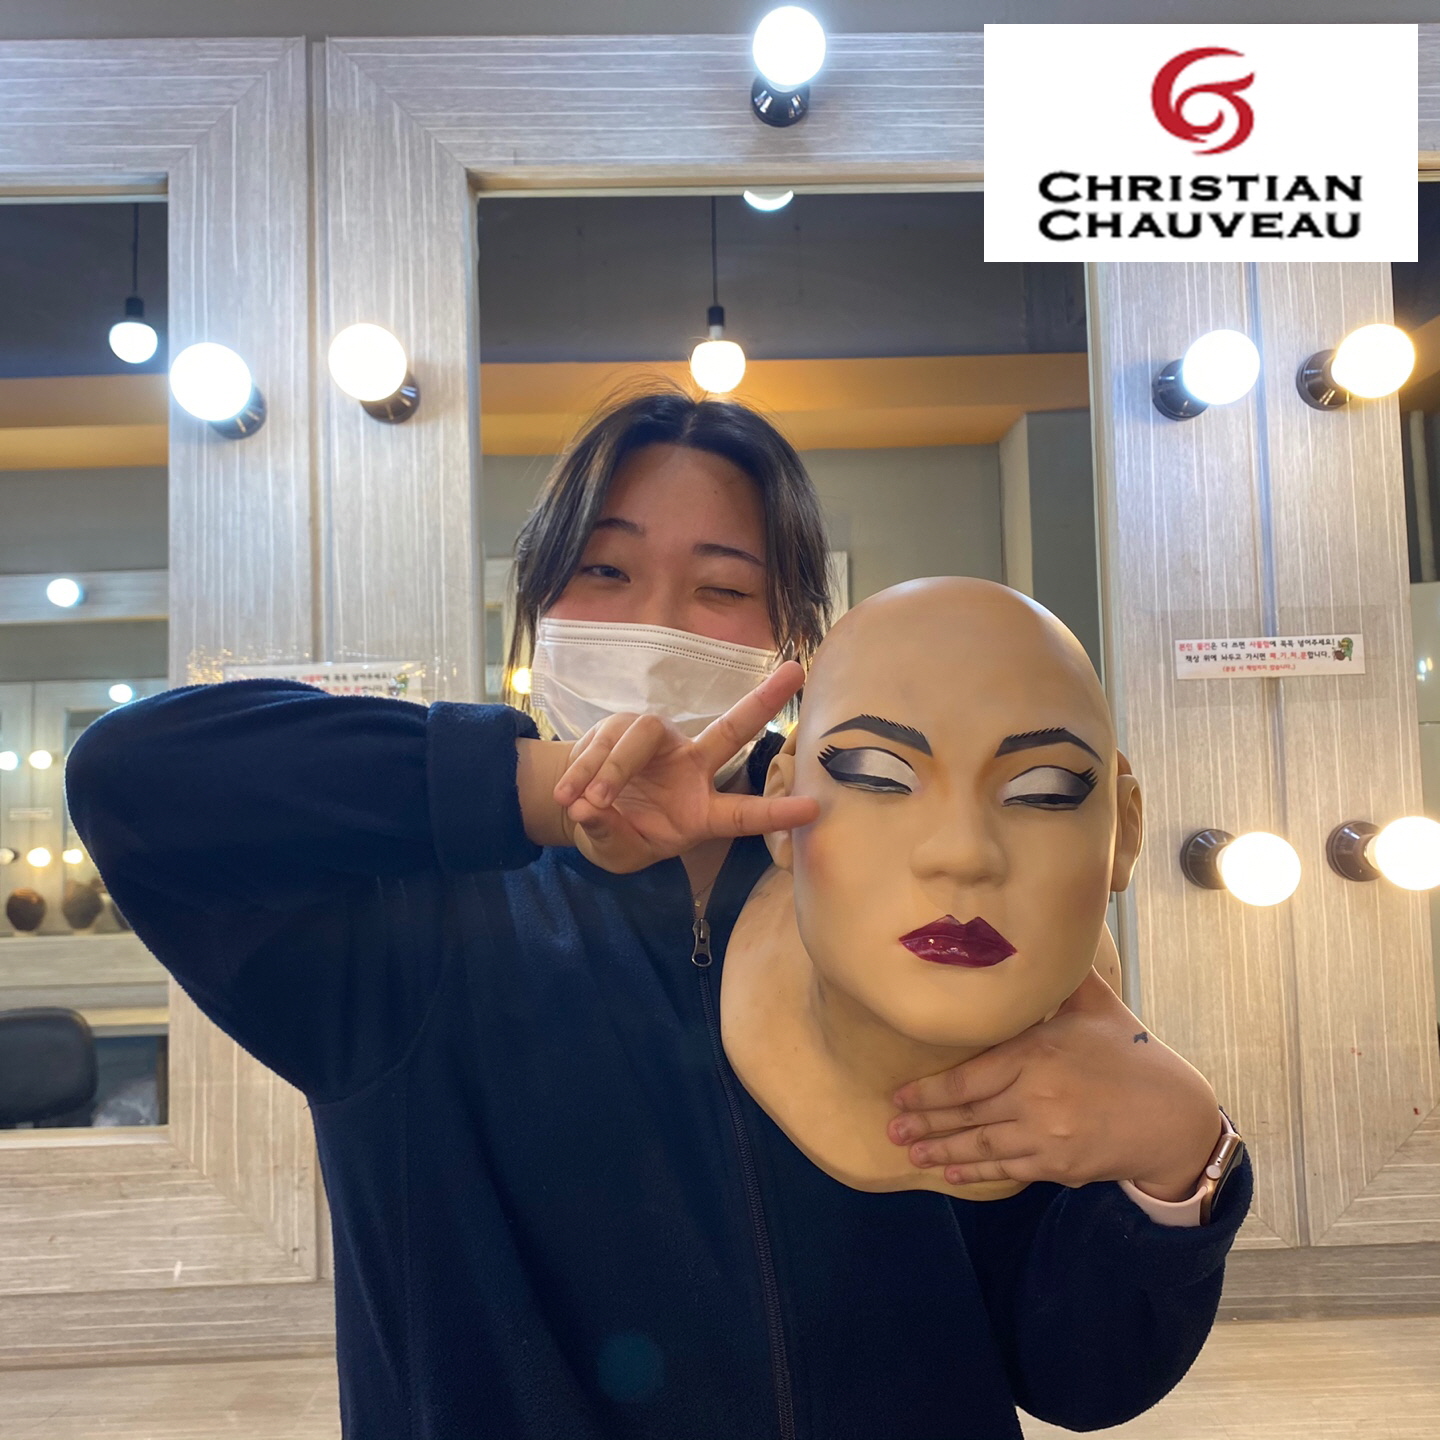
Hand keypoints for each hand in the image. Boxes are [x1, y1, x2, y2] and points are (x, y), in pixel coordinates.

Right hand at [542, 660, 819, 873]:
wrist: (581, 810)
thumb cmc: (618, 836)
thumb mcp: (616, 852)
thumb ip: (608, 834)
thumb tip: (589, 809)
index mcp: (700, 811)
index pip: (743, 812)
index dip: (775, 812)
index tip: (814, 809)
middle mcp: (690, 768)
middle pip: (730, 730)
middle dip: (763, 700)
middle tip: (795, 672)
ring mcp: (659, 744)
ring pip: (642, 738)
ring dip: (612, 771)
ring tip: (586, 805)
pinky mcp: (622, 728)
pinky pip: (605, 742)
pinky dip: (584, 770)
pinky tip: (569, 795)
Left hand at [887, 969, 1221, 1199]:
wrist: (1173, 1117)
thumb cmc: (1130, 1055)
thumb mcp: (1097, 1005)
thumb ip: (1062, 976)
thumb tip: (1042, 932)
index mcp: (1037, 1053)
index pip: (969, 1077)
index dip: (930, 1091)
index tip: (900, 1095)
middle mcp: (1036, 1096)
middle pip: (968, 1113)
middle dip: (924, 1123)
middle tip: (890, 1129)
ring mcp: (1046, 1135)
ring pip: (982, 1145)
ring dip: (941, 1151)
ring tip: (910, 1153)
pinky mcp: (1059, 1164)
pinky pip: (1006, 1169)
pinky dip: (976, 1171)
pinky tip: (951, 1171)